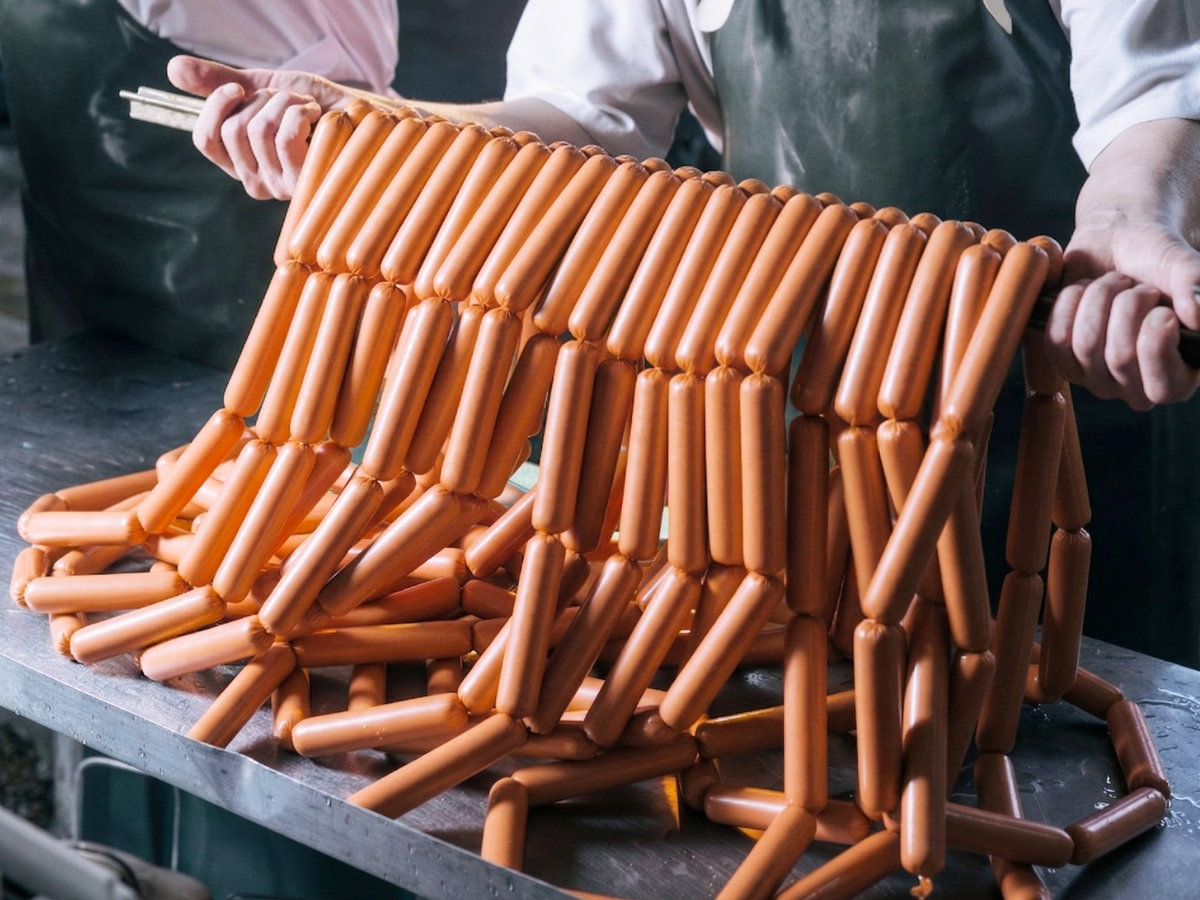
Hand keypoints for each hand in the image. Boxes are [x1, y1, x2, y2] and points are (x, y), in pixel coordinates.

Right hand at [167, 55, 355, 199]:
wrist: (369, 117)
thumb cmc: (323, 106)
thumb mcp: (267, 88)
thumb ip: (222, 83)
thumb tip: (172, 69)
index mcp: (244, 165)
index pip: (205, 140)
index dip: (216, 106)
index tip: (238, 88)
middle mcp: (260, 184)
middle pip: (231, 130)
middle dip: (261, 99)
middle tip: (291, 101)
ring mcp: (283, 188)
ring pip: (256, 129)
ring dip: (284, 102)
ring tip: (308, 108)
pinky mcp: (307, 183)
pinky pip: (282, 137)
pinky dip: (298, 112)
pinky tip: (318, 118)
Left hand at [1045, 118, 1199, 406]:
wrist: (1115, 231)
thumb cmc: (1155, 246)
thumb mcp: (1177, 258)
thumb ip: (1194, 281)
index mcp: (1179, 369)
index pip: (1164, 390)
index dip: (1155, 350)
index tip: (1160, 308)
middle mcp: (1135, 380)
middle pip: (1114, 364)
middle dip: (1122, 307)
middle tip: (1134, 281)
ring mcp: (1094, 372)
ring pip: (1079, 353)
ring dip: (1093, 303)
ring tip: (1110, 282)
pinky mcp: (1059, 355)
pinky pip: (1049, 342)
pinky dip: (1064, 306)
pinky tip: (1080, 290)